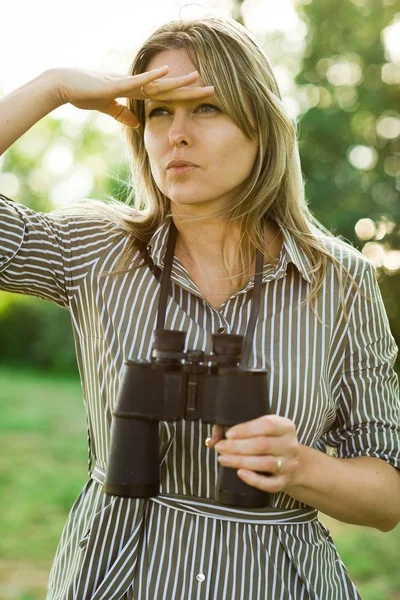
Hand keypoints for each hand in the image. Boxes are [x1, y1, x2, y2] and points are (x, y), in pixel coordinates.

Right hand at [49, 66, 213, 127]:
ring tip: (198, 78)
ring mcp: (127, 83)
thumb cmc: (83, 93)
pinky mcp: (116, 84)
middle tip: (213, 89)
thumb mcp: (108, 108)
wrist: (65, 85)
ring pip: (158, 83)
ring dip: (178, 81)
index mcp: (135, 92)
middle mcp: (136, 85)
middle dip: (190, 90)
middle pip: (169, 88)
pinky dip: (152, 77)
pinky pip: (138, 80)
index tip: (202, 99)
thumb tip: (137, 123)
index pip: (166, 95)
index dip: (184, 97)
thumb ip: (123, 114)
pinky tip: (167, 72)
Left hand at [209, 416, 299, 493]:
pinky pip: (270, 484)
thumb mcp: (260, 428)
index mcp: (286, 427)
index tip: (228, 434)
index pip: (268, 425)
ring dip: (241, 461)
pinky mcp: (285, 482)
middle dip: (237, 446)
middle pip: (263, 445)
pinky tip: (240, 473)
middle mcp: (290, 445)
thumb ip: (236, 430)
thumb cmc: (270, 441)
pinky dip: (254, 480)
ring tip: (223, 459)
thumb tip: (213, 440)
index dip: (246, 429)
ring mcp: (289, 465)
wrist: (292, 462)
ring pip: (265, 464)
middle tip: (220, 447)